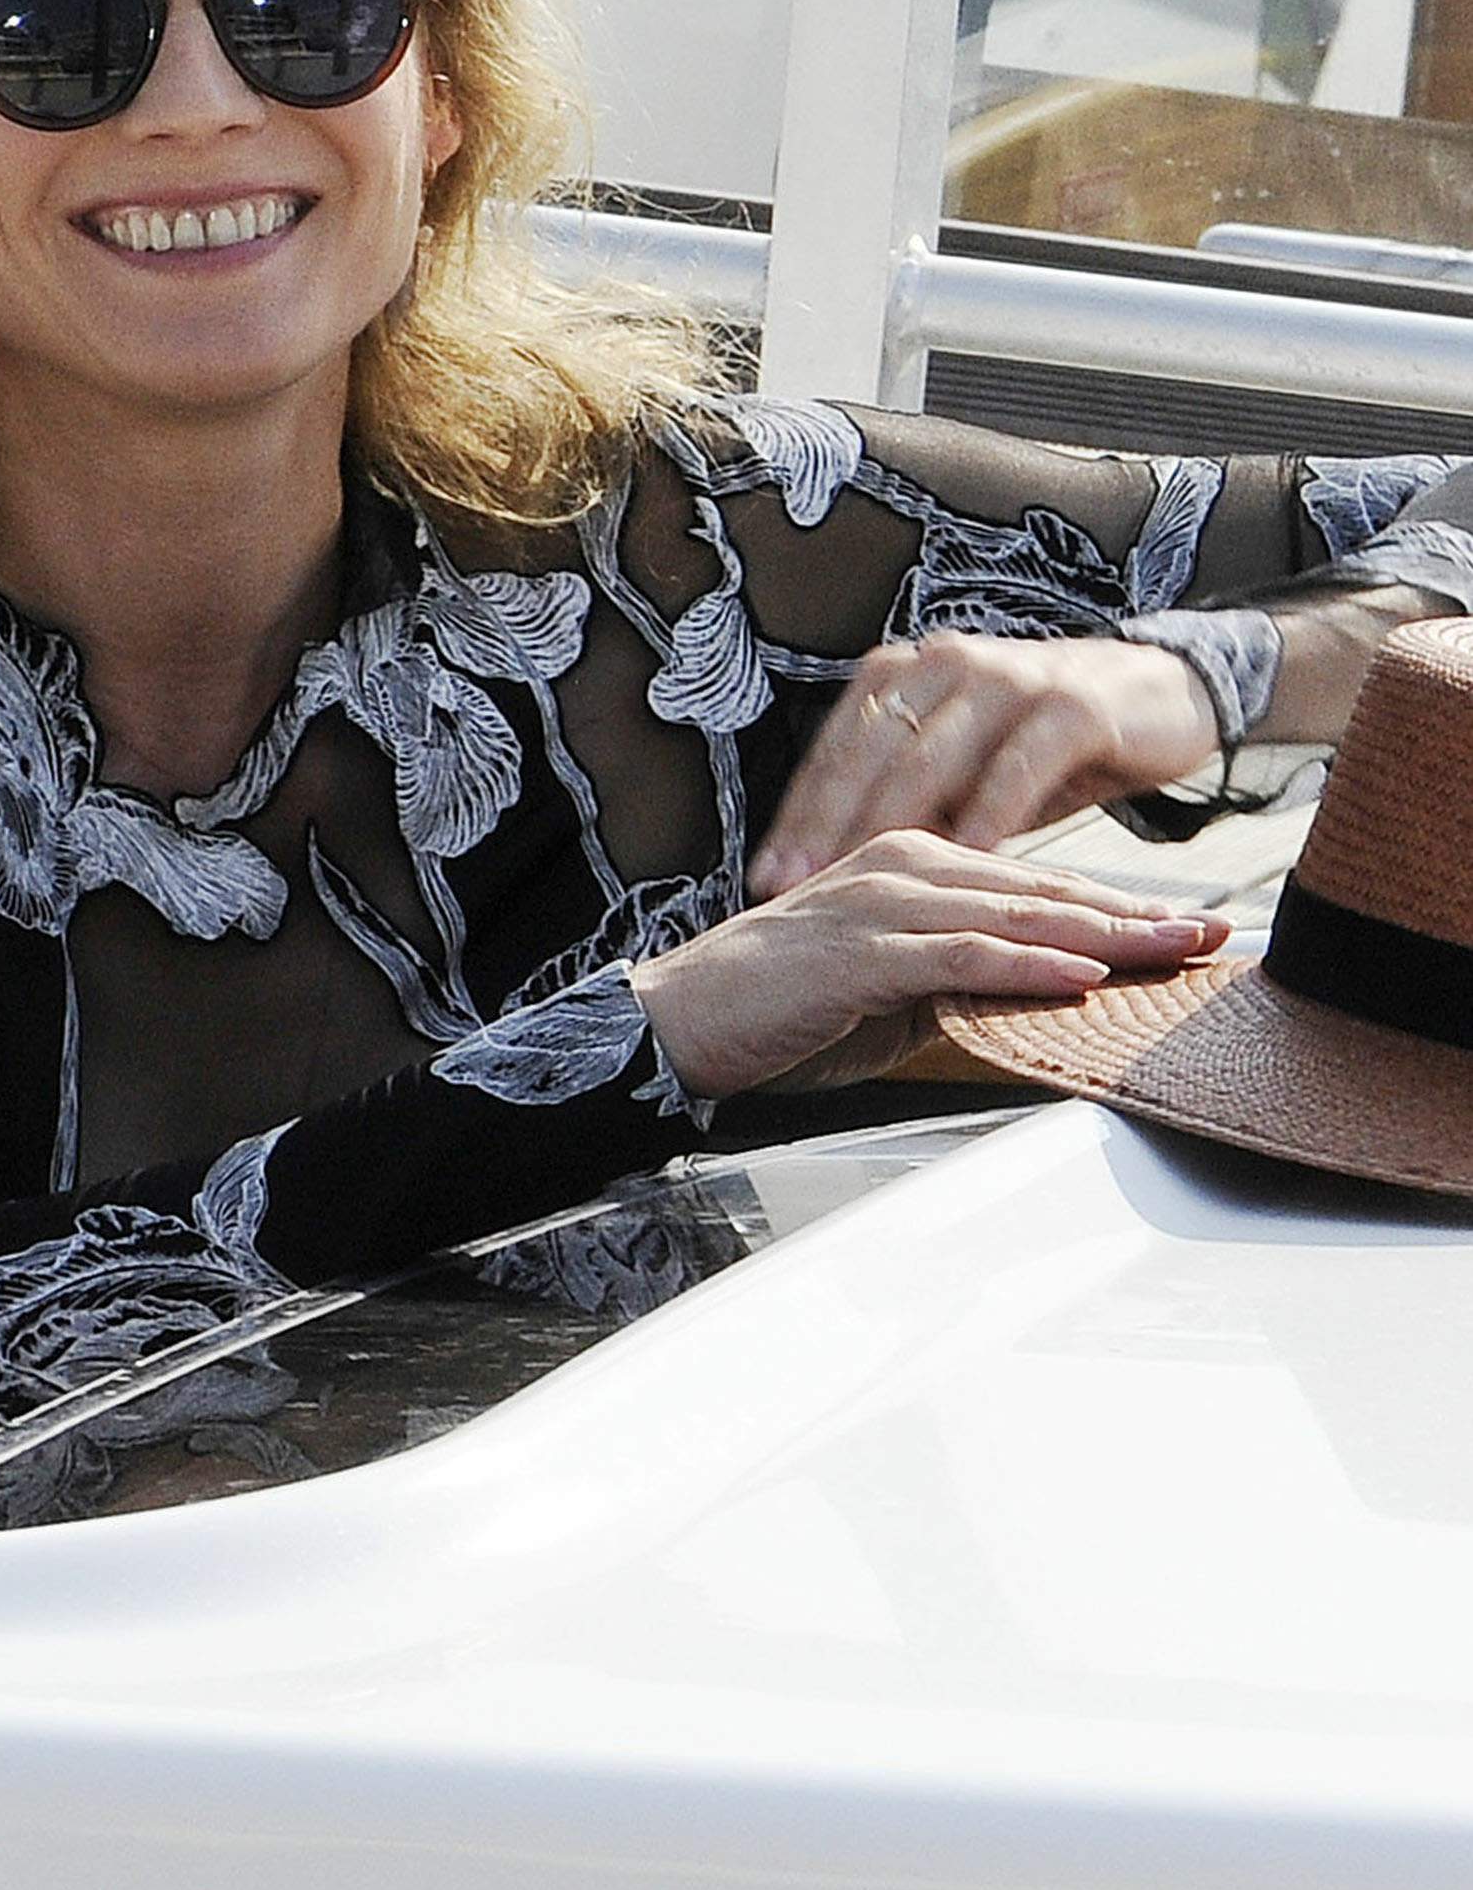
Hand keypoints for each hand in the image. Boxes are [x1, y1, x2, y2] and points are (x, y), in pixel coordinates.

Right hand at [635, 828, 1227, 1102]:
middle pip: (1042, 891)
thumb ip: (954, 984)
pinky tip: (1081, 975)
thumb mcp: (884, 994)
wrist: (677, 1023)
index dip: (1113, 906)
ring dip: (1103, 934)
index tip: (1184, 928)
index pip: (1033, 887)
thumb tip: (1030, 1005)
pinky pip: (960, 954)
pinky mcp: (861, 951)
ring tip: (1174, 950)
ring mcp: (882, 903)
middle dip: (1134, 913)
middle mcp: (903, 867)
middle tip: (1213, 932)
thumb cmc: (773, 1012)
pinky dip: (1026, 965)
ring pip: (1015, 914)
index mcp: (910, 866)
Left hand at [749, 632, 1220, 896]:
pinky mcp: (1068, 705)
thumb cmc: (1042, 748)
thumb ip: (908, 810)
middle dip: (824, 826)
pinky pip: (1015, 767)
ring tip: (858, 883)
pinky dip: (987, 815)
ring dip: (889, 825)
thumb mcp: (964, 776)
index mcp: (905, 678)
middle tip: (791, 889)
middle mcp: (945, 665)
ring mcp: (1008, 678)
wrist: (1158, 698)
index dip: (796, 818)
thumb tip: (832, 879)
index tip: (761, 880)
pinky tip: (964, 863)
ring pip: (931, 758)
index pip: (835, 753)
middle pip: (869, 755)